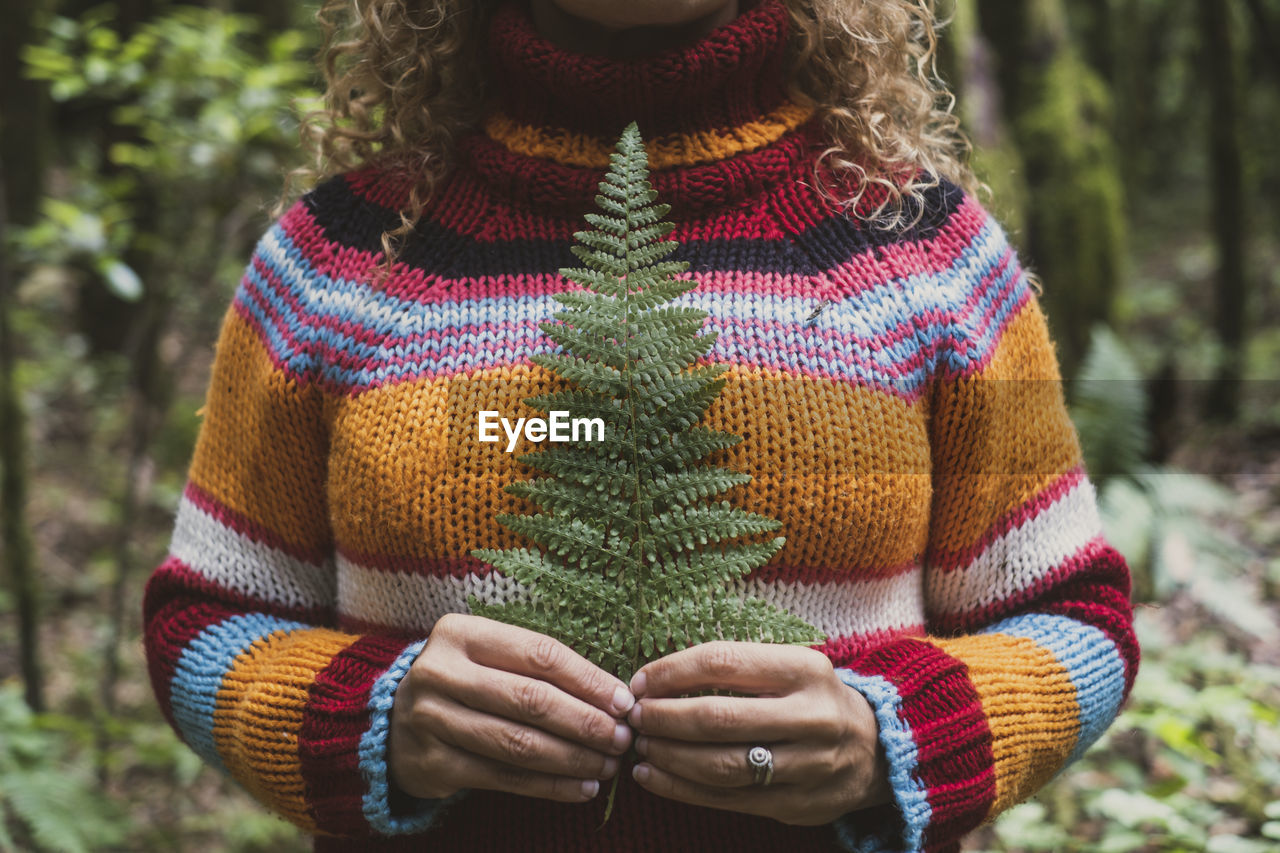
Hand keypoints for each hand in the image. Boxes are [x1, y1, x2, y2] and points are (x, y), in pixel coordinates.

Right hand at [390, 613, 634, 802]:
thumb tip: (614, 695)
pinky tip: (581, 788)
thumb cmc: (464, 682)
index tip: (624, 701)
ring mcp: (431, 720)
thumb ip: (539, 668)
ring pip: (519, 743)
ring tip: (609, 766)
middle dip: (586, 722)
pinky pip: (504, 778)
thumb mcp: (489, 657)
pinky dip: (549, 786)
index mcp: (461, 633)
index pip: (539, 654)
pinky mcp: (433, 764)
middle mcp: (440, 673)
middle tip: (623, 738)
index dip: (587, 679)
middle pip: (531, 700)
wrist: (394, 723)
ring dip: (573, 758)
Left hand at [626, 641, 889, 824]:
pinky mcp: (796, 805)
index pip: (723, 662)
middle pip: (718, 718)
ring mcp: (807, 766)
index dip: (672, 671)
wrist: (877, 749)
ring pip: (720, 766)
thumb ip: (735, 668)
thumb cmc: (812, 698)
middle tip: (635, 716)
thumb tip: (656, 678)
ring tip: (641, 746)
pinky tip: (652, 777)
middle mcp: (811, 716)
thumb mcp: (789, 666)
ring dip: (668, 757)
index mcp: (805, 670)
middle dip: (664, 717)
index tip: (641, 680)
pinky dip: (681, 790)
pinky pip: (727, 800)